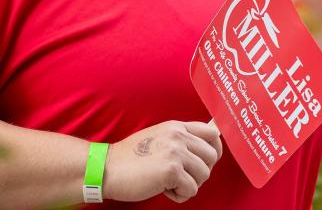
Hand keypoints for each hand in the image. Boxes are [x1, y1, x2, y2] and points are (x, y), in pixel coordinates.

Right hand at [103, 120, 222, 202]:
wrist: (107, 168)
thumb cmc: (131, 158)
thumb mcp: (158, 138)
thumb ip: (180, 140)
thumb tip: (206, 147)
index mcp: (176, 127)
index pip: (212, 133)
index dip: (214, 150)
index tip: (204, 162)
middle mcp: (178, 135)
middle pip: (212, 156)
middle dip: (200, 172)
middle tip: (180, 177)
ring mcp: (176, 151)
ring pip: (204, 174)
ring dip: (189, 184)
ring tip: (168, 182)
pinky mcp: (172, 170)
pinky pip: (192, 189)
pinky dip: (179, 195)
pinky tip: (162, 189)